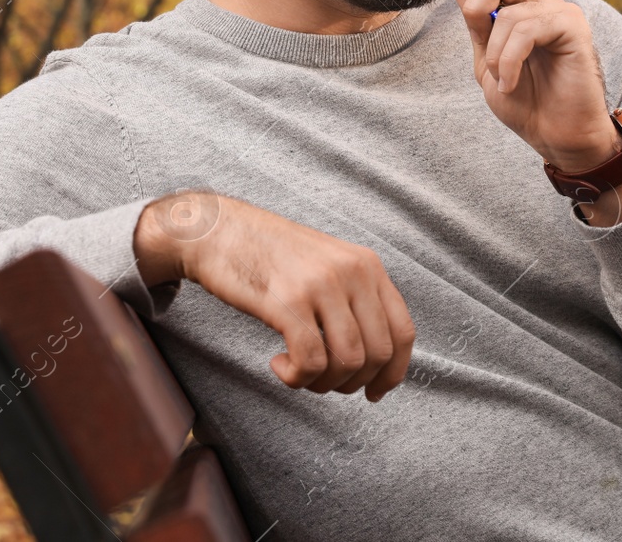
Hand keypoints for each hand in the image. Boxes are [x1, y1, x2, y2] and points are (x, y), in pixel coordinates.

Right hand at [133, 192, 415, 401]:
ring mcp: (321, 285)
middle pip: (378, 354)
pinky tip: (278, 364)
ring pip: (348, 362)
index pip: (403, 332)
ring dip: (322, 383)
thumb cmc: (269, 256)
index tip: (373, 393)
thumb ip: (354, 300)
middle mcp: (352, 272)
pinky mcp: (288, 301)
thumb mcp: (327, 266)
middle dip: (351, 382)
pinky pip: (311, 361)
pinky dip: (297, 377)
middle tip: (320, 380)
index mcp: (367, 264)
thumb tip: (376, 362)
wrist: (218, 230)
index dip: (393, 373)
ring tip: (298, 372)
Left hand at [441, 0, 621, 170]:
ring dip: (494, 52)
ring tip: (502, 79)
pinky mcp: (573, 26)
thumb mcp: (487, 60)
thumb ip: (476, 25)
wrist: (555, 135)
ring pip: (508, 10)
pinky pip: (526, 29)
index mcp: (521, 7)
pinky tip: (512, 82)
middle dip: (476, 3)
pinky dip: (509, 60)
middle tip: (478, 36)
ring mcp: (559, 12)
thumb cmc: (526, 102)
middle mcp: (541, 3)